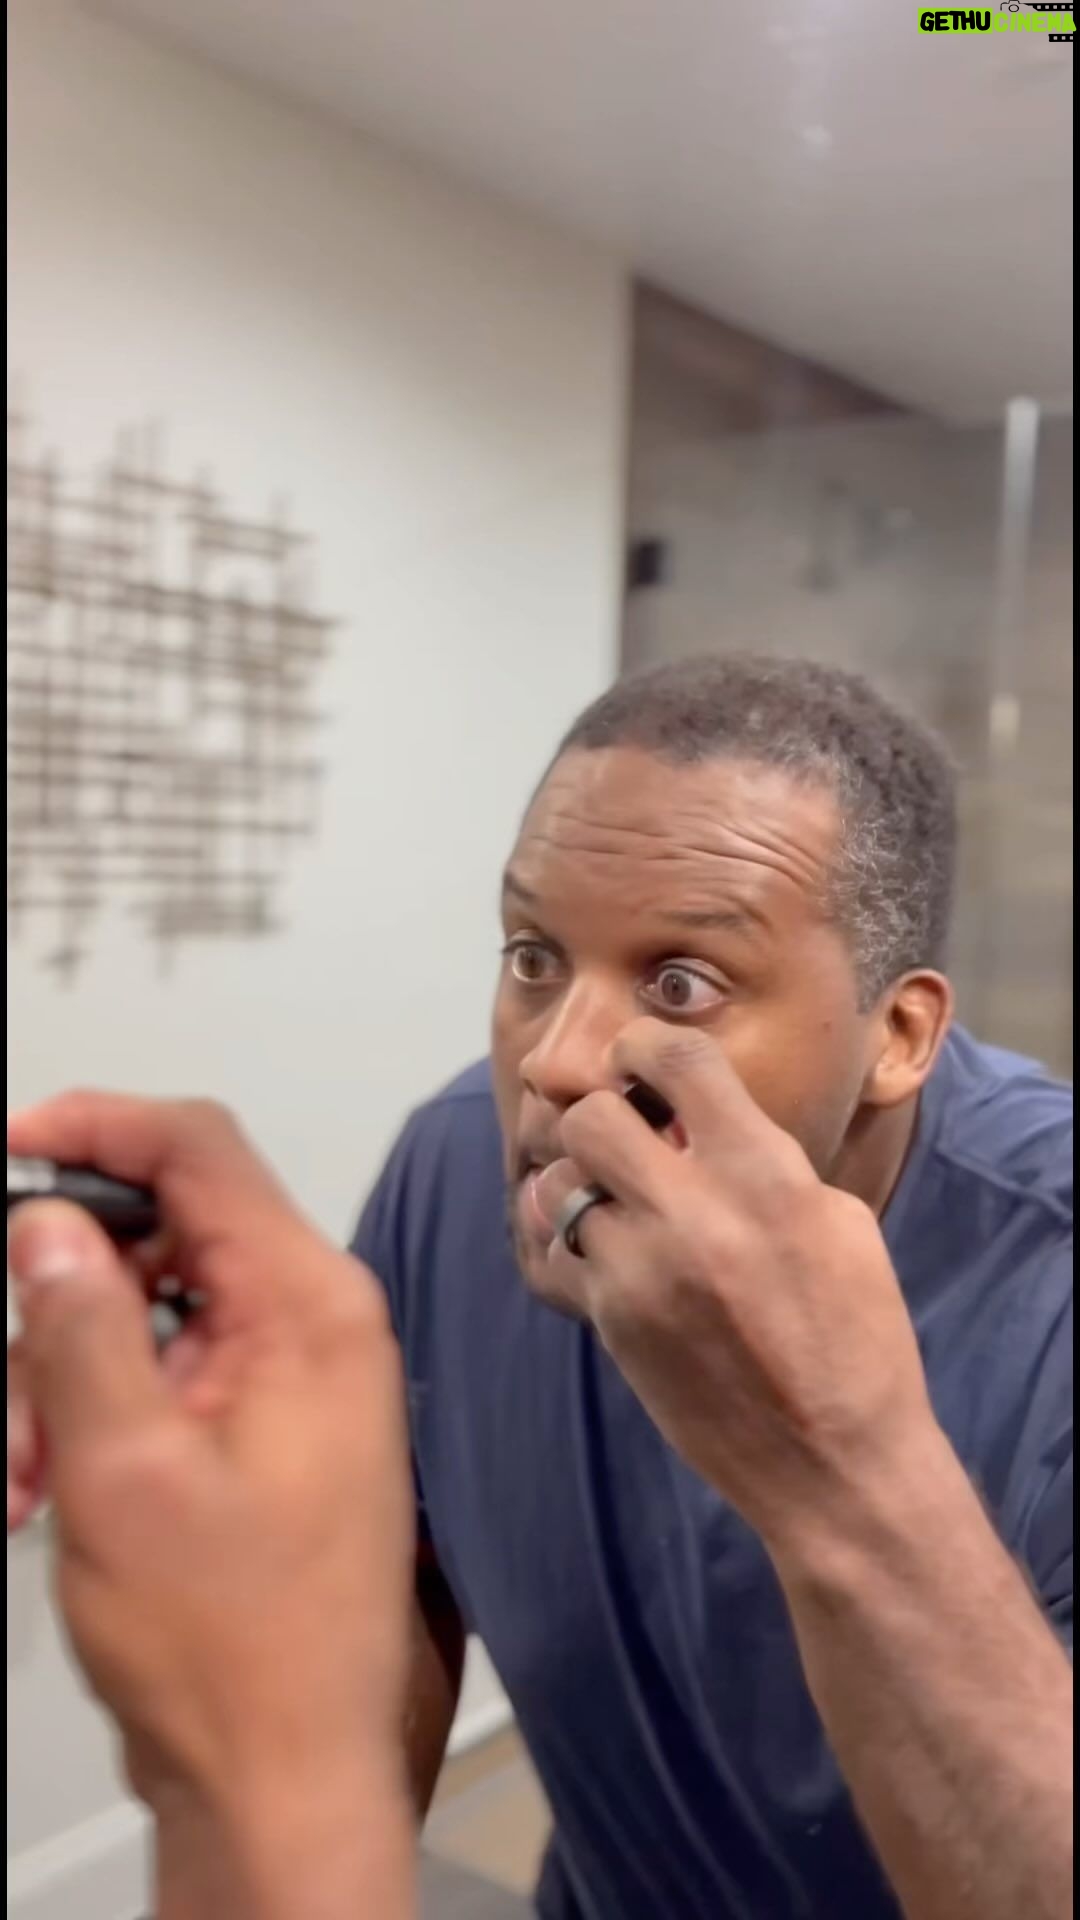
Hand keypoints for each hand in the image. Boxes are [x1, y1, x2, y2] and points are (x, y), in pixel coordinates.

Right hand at [7, 1094, 413, 1841]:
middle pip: (162, 1231)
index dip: (94, 1127)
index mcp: (309, 1305)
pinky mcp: (259, 1423)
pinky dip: (89, 1412)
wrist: (284, 1774)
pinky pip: (158, 1371)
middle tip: (12, 1383)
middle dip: (60, 1297)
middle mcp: (313, 1322)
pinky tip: (44, 1487)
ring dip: (60, 1375)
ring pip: (143, 1308)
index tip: (11, 1144)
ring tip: (23, 1477)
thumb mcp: (123, 1469)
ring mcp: (289, 1374)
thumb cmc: (233, 1645)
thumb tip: (52, 1220)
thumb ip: (81, 1325)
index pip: (199, 1149)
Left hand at [534, 1021, 936, 1553]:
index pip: (674, 1058)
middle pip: (590, 1116)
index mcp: (765, 1174)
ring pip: (561, 1186)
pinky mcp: (610, 1323)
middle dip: (603, 1117)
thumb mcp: (838, 1222)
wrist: (833, 1464)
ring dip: (583, 1183)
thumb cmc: (856, 1337)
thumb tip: (698, 1120)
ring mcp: (641, 1271)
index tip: (642, 1061)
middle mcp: (694, 1213)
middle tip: (626, 1136)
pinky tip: (612, 1254)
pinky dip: (576, 1243)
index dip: (646, 1047)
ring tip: (618, 1201)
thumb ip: (764, 1160)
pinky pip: (559, 1252)